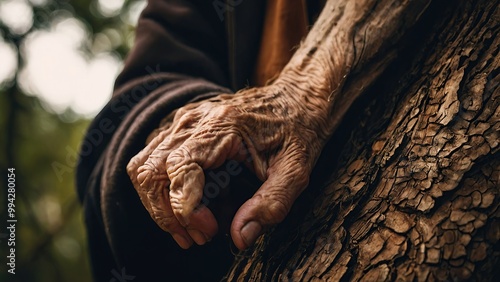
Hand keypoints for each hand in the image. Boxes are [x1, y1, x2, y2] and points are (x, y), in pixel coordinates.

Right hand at [127, 83, 329, 249]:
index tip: (210, 231)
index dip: (187, 209)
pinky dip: (160, 189)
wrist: (295, 98)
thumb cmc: (298, 131)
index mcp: (222, 126)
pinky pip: (151, 159)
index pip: (180, 169)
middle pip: (151, 172)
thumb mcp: (296, 170)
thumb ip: (272, 203)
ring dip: (159, 205)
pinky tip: (189, 204)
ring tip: (190, 227)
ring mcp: (183, 121)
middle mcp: (193, 120)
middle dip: (169, 214)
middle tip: (200, 236)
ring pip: (143, 167)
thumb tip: (240, 238)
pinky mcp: (181, 127)